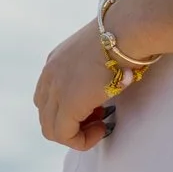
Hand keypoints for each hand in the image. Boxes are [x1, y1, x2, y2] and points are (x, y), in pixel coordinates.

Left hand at [35, 18, 118, 149]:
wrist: (126, 31)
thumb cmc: (124, 38)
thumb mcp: (98, 53)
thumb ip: (91, 70)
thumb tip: (100, 86)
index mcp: (55, 61)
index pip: (46, 97)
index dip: (68, 109)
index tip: (95, 107)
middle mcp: (49, 75)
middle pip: (45, 114)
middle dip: (70, 123)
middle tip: (98, 118)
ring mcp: (56, 89)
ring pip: (50, 129)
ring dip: (75, 134)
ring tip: (100, 126)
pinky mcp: (68, 104)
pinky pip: (64, 136)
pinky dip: (81, 140)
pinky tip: (101, 129)